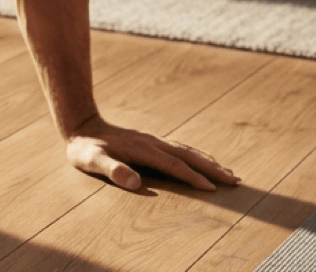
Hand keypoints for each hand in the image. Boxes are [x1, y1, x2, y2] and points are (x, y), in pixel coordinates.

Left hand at [65, 115, 239, 191]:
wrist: (81, 126)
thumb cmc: (85, 148)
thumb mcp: (91, 160)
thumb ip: (112, 170)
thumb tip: (135, 182)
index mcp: (142, 149)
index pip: (173, 165)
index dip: (192, 177)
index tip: (212, 188)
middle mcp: (152, 143)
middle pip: (188, 156)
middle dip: (211, 168)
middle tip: (234, 179)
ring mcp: (153, 141)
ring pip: (187, 151)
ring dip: (208, 162)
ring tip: (227, 172)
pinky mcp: (150, 142)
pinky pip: (179, 149)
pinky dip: (196, 156)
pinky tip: (202, 161)